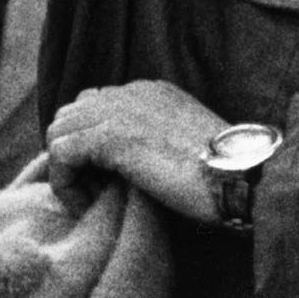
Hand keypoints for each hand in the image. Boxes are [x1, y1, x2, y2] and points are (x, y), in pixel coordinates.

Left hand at [44, 77, 239, 226]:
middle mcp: (131, 91)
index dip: (90, 144)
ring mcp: (119, 109)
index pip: (94, 105)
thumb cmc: (224, 175)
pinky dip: (64, 183)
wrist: (240, 175)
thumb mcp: (185, 147)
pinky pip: (59, 154)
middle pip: (69, 115)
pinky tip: (86, 206)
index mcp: (151, 91)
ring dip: (66, 171)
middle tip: (93, 192)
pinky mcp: (109, 135)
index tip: (104, 180)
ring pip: (57, 133)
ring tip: (89, 202)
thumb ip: (156, 141)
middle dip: (72, 155)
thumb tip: (131, 164)